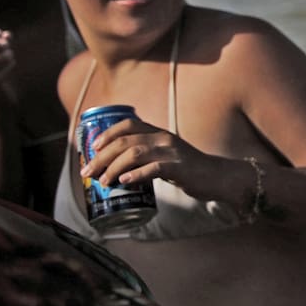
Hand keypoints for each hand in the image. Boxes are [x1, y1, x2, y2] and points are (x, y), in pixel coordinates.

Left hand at [80, 116, 223, 201]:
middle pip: (125, 141)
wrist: (217, 176)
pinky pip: (153, 168)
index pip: (128, 123)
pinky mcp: (178, 167)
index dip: (107, 133)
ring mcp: (171, 152)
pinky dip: (135, 175)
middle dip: (101, 157)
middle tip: (88, 173)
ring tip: (102, 181)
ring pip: (134, 153)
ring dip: (113, 167)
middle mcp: (163, 138)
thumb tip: (117, 169)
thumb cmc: (188, 169)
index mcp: (159, 133)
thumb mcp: (166, 155)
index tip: (92, 147)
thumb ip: (147, 156)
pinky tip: (124, 181)